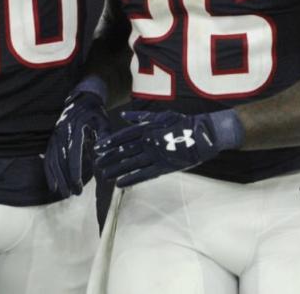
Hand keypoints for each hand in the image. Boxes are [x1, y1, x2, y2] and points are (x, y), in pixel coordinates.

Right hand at [44, 89, 108, 195]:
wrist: (82, 97)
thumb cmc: (95, 112)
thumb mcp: (103, 121)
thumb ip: (104, 136)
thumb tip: (102, 152)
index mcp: (74, 128)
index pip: (72, 153)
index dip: (74, 171)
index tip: (77, 185)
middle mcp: (61, 132)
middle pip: (60, 160)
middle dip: (65, 179)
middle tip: (73, 194)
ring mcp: (55, 135)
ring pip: (53, 160)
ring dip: (57, 178)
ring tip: (64, 194)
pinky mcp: (53, 139)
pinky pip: (48, 157)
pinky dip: (49, 172)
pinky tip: (53, 185)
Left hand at [94, 109, 241, 186]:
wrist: (202, 135)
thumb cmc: (182, 123)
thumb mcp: (160, 115)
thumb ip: (141, 117)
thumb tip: (124, 115)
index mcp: (146, 128)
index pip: (123, 136)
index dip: (109, 143)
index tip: (98, 148)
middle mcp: (148, 142)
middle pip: (124, 151)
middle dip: (109, 158)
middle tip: (97, 164)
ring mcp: (155, 155)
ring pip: (131, 164)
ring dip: (116, 170)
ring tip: (105, 175)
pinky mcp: (163, 168)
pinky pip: (144, 175)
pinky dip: (131, 180)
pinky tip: (120, 184)